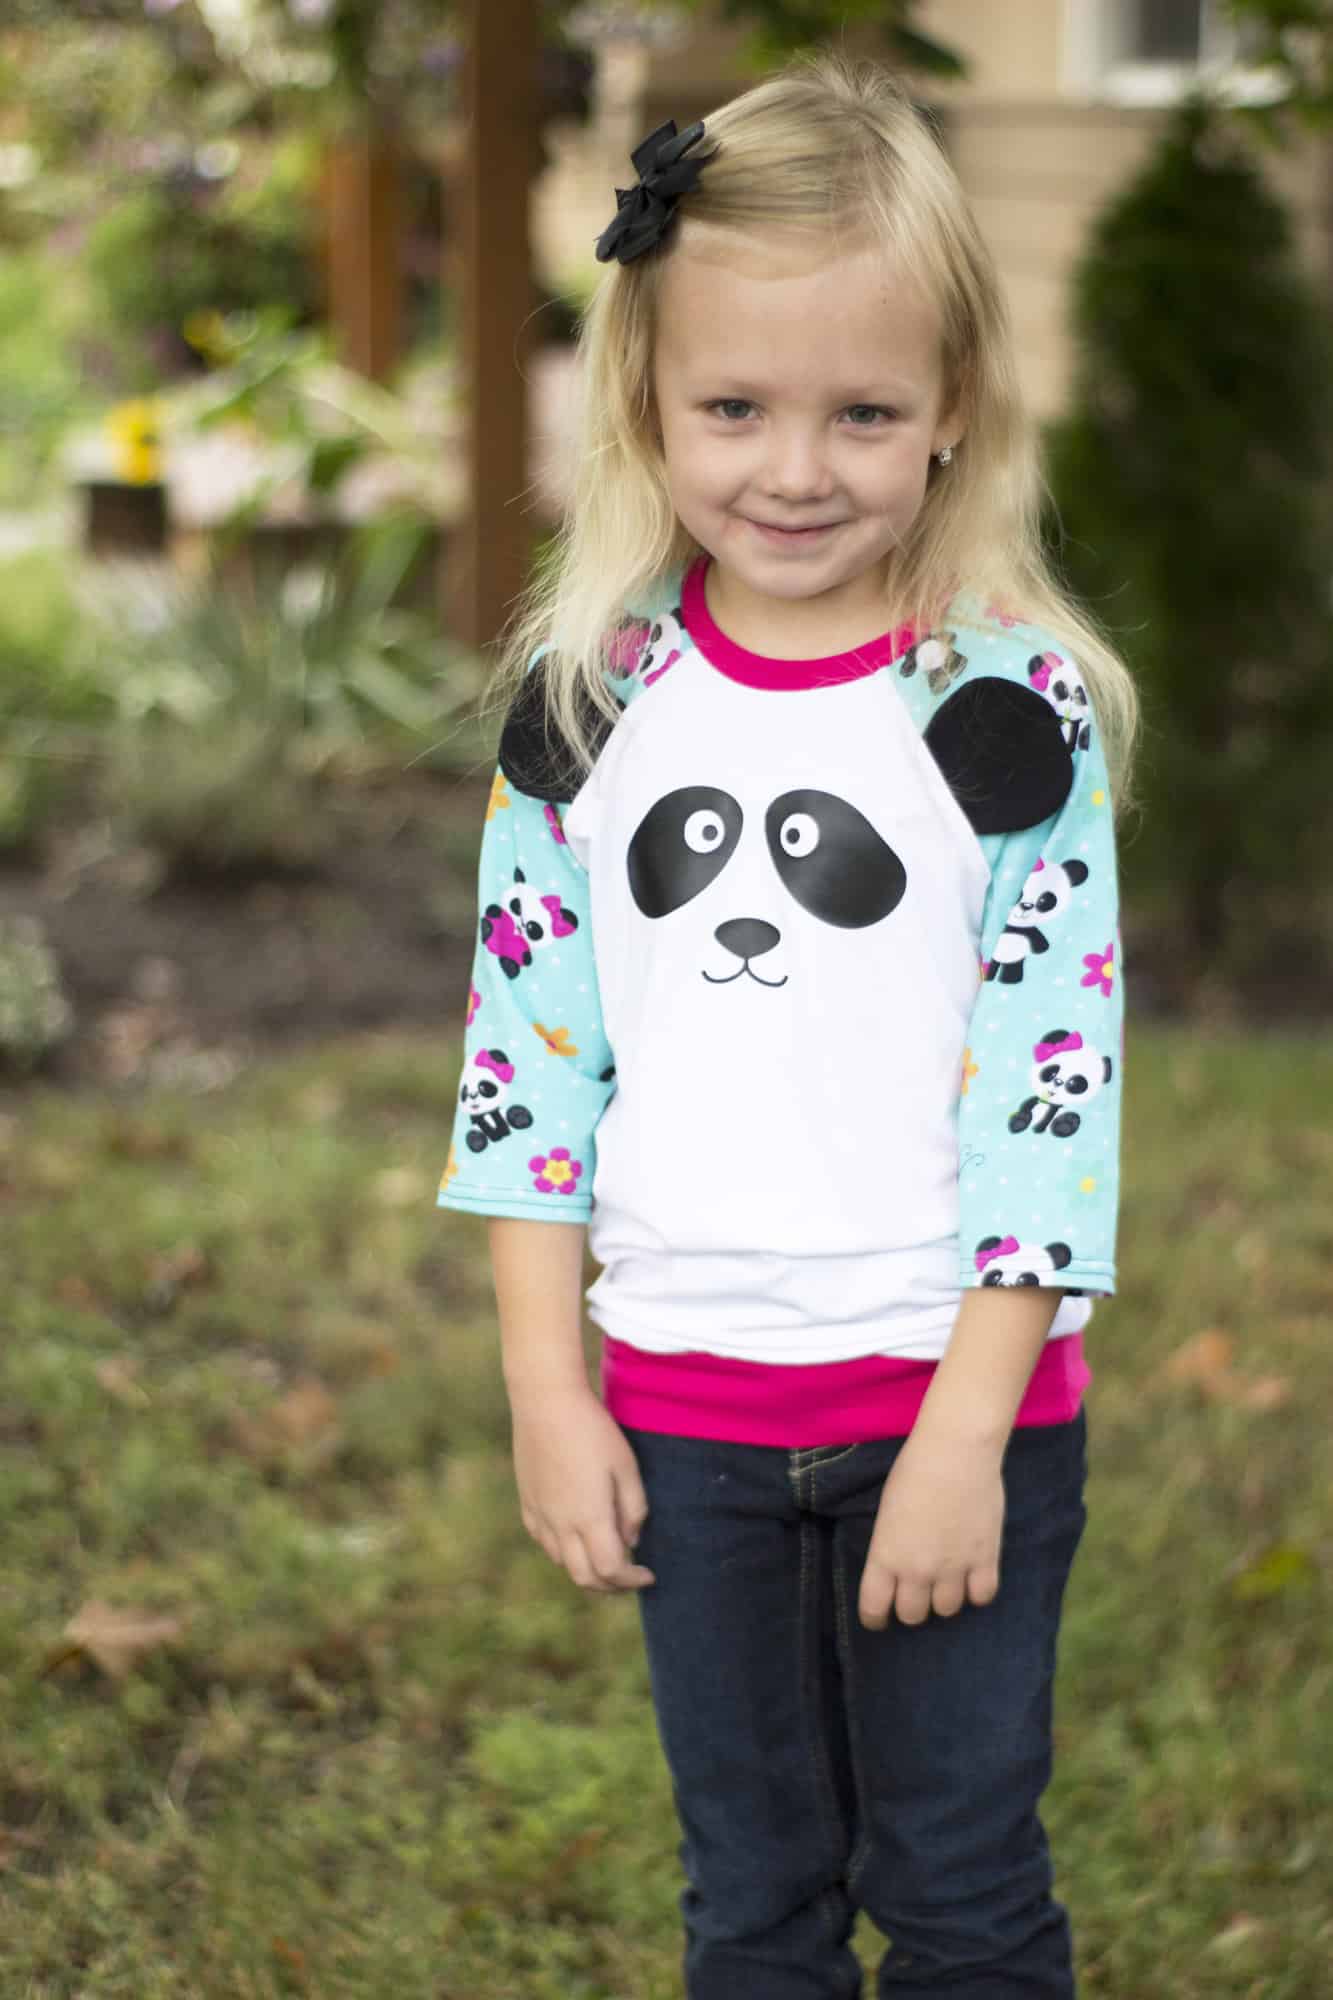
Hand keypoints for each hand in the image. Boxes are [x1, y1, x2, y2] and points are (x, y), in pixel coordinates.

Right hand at [510, 1382, 655, 1594]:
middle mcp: (561, 1524)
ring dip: (586, 1569)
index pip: (611, 1570)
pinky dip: (563, 1551)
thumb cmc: (592, 1429)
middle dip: (610, 1586)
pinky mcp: (527, 1501)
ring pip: (562, 1562)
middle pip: (584, 1577)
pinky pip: (544, 1541)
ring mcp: (540, 1514)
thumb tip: (632, 1540)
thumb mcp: (626, 1466)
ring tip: (605, 1557)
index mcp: (589, 1517)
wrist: (545, 1401)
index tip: (648, 1574)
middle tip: (629, 1577)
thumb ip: (633, 1508)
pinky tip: (576, 1537)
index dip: (632, 1580)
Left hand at [859, 1425, 1004, 1628]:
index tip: (880, 1617)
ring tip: (947, 1577)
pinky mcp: (985, 1560)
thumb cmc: (913, 1471)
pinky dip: (977, 1591)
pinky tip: (973, 1575)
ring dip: (945, 1597)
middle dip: (913, 1606)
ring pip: (947, 1610)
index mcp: (886, 1556)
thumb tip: (898, 1569)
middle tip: (918, 1589)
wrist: (955, 1452)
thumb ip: (891, 1548)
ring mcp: (953, 1569)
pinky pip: (982, 1597)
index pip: (874, 1609)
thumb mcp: (886, 1513)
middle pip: (913, 1616)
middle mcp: (917, 1571)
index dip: (875, 1618)